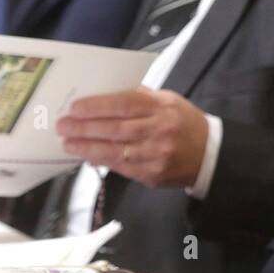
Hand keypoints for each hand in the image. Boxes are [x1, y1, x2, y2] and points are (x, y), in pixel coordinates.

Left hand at [56, 87, 208, 187]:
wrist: (209, 155)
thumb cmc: (185, 123)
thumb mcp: (170, 101)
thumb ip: (141, 98)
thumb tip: (106, 99)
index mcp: (163, 108)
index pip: (125, 105)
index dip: (98, 107)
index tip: (75, 108)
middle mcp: (160, 131)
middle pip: (116, 129)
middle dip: (85, 128)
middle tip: (63, 126)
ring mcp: (156, 155)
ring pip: (115, 151)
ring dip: (87, 147)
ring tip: (68, 143)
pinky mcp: (152, 174)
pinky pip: (122, 168)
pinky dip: (102, 161)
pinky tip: (87, 156)